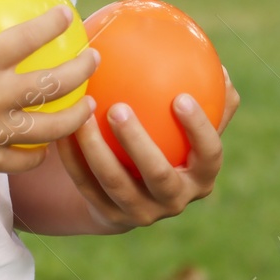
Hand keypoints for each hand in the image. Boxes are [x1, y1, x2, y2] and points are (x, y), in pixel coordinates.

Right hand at [0, 0, 100, 182]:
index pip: (27, 39)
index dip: (52, 24)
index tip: (65, 14)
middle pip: (53, 84)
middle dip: (82, 68)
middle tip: (93, 58)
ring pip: (50, 129)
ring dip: (76, 115)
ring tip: (89, 104)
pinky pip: (23, 160)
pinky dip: (39, 153)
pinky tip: (46, 145)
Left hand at [54, 66, 238, 230]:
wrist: (135, 192)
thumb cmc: (170, 140)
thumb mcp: (189, 126)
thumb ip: (207, 97)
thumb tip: (216, 64)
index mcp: (201, 175)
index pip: (210, 155)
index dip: (199, 130)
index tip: (181, 97)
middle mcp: (174, 199)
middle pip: (159, 175)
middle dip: (139, 144)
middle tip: (118, 108)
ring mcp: (141, 212)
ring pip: (116, 183)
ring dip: (97, 150)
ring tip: (84, 115)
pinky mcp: (109, 216)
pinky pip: (87, 184)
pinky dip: (73, 158)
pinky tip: (64, 129)